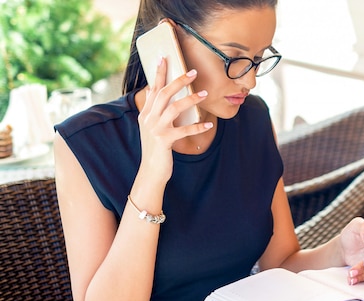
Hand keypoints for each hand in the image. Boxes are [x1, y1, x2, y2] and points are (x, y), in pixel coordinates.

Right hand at [137, 57, 212, 182]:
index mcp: (146, 114)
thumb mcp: (153, 128)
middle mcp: (148, 119)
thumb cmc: (156, 149)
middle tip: (193, 72)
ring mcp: (155, 129)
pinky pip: (184, 130)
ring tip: (205, 94)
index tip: (165, 58)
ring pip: (174, 108)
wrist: (151, 172)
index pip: (153, 89)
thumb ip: (157, 113)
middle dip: (178, 81)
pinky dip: (197, 127)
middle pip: (164, 94)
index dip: (159, 73)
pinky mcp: (164, 141)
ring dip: (190, 100)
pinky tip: (209, 124)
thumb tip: (162, 96)